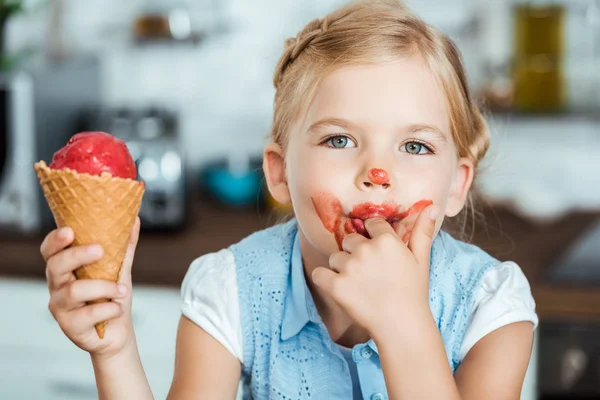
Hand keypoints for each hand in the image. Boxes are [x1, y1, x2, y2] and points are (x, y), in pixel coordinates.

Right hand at [40, 218, 140, 358]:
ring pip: (74, 291)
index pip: (50, 251)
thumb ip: (124, 246)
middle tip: (99, 250)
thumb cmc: (112, 297)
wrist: (118, 332)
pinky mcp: (70, 327)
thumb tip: (134, 219)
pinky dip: (109, 309)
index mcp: (65, 269)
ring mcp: (61, 308)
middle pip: (55, 266)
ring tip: (121, 289)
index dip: (55, 240)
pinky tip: (118, 309)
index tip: (70, 230)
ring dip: (103, 287)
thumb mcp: (120, 268)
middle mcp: (57, 286)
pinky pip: (88, 314)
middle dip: (76, 255)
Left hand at [312, 205, 438, 339]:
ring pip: (335, 257)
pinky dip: (324, 279)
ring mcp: (349, 267)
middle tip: (369, 273)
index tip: (379, 254)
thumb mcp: (421, 260)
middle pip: (350, 240)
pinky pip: (319, 273)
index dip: (373, 238)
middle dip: (356, 253)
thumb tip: (431, 207)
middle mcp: (365, 250)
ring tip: (358, 285)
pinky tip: (337, 288)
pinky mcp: (335, 285)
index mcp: (386, 240)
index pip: (371, 224)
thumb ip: (422, 232)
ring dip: (341, 268)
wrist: (402, 326)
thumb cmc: (413, 292)